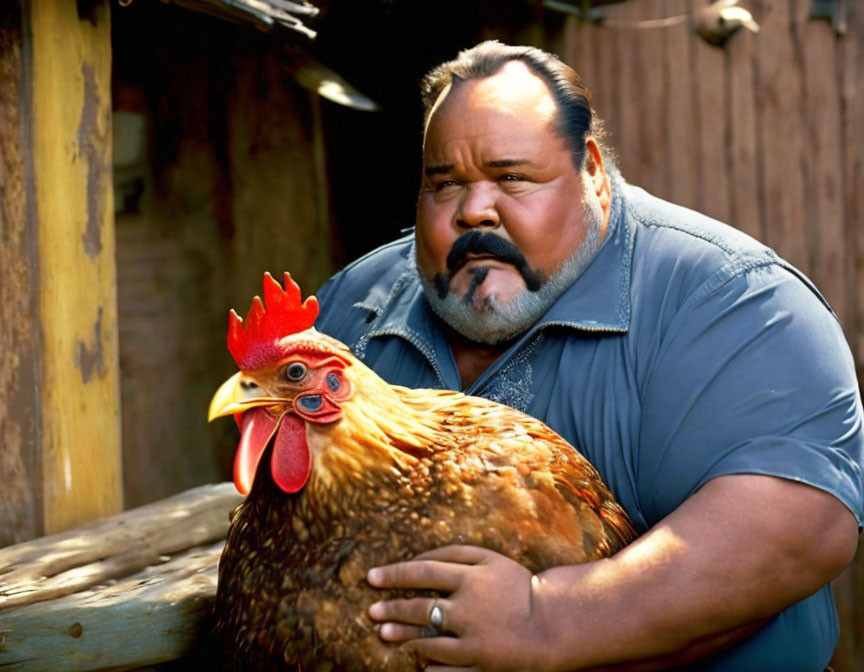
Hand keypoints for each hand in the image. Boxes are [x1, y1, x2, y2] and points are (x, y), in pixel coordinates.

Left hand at [367, 545, 550, 670]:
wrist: (551, 623)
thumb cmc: (515, 585)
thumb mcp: (490, 559)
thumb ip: (454, 552)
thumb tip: (417, 559)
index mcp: (471, 578)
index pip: (423, 571)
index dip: (394, 574)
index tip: (371, 578)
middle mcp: (470, 608)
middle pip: (421, 608)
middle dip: (392, 610)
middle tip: (372, 612)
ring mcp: (474, 640)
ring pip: (429, 641)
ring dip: (403, 638)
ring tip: (384, 635)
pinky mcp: (481, 664)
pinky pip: (447, 670)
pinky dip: (430, 667)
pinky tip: (419, 664)